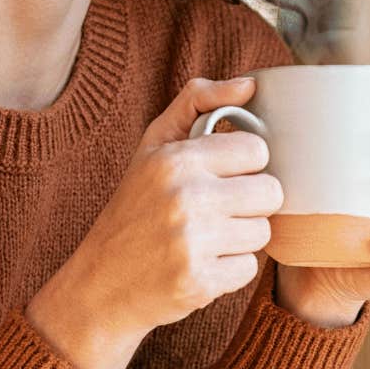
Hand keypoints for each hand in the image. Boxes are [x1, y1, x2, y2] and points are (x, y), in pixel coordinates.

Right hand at [27, 76, 284, 368]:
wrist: (99, 284)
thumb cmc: (133, 208)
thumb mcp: (153, 146)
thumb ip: (197, 102)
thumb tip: (249, 84)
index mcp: (176, 159)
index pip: (257, 150)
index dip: (244, 165)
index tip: (221, 176)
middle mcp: (185, 197)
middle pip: (270, 192)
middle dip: (249, 203)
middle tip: (217, 211)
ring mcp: (193, 243)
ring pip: (263, 232)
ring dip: (240, 238)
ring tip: (205, 238)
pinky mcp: (200, 282)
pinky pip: (249, 269)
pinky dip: (229, 271)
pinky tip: (200, 265)